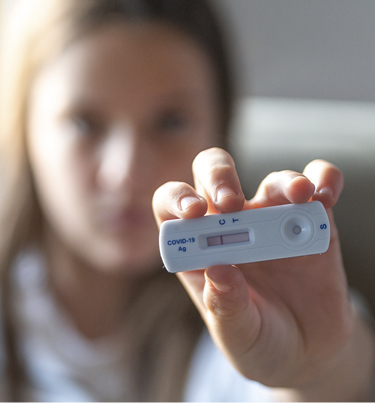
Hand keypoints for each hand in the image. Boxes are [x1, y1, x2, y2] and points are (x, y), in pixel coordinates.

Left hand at [153, 147, 372, 398]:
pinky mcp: (310, 222)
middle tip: (231, 202)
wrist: (307, 351)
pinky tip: (325, 194)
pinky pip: (316, 187)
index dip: (177, 201)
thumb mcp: (237, 334)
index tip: (192, 213)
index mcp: (200, 249)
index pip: (174, 208)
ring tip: (299, 196)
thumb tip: (218, 270)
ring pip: (273, 180)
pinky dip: (322, 180)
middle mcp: (232, 227)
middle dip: (219, 176)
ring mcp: (272, 220)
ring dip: (285, 181)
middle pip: (214, 176)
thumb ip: (226, 306)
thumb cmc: (259, 340)